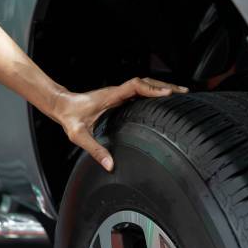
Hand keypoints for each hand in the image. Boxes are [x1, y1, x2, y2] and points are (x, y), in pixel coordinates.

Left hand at [51, 77, 187, 170]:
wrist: (62, 106)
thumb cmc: (70, 118)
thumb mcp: (79, 136)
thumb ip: (94, 150)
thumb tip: (110, 165)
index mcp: (111, 96)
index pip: (135, 86)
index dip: (152, 89)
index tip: (167, 94)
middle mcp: (118, 92)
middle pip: (146, 82)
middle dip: (166, 86)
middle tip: (184, 93)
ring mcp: (120, 94)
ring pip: (146, 85)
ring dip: (163, 87)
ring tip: (182, 94)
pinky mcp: (121, 97)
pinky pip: (142, 92)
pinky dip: (156, 92)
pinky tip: (165, 99)